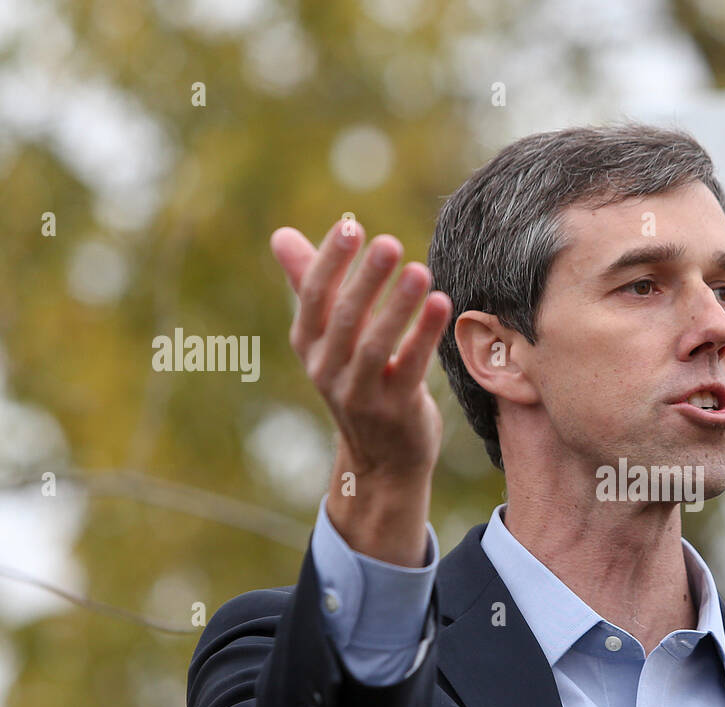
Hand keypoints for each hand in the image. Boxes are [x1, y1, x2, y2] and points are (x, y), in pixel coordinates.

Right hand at [270, 219, 452, 565]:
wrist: (382, 460)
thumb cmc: (359, 382)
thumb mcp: (330, 339)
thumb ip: (310, 284)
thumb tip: (280, 235)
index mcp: (309, 345)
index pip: (313, 297)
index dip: (330, 261)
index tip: (351, 226)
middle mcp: (326, 370)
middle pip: (343, 318)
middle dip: (366, 279)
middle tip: (389, 243)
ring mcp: (360, 394)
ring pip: (374, 345)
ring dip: (397, 306)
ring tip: (420, 270)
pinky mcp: (395, 410)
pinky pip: (410, 368)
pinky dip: (424, 335)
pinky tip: (442, 303)